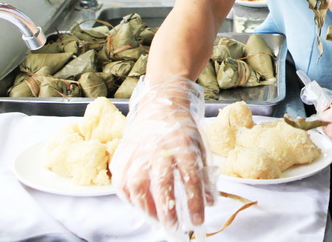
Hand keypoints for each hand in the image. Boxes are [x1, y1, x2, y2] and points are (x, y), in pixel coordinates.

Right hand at [110, 77, 216, 232]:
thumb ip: (204, 175)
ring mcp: (140, 150)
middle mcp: (160, 148)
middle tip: (173, 227)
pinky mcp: (125, 152)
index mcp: (184, 145)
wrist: (161, 103)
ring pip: (137, 183)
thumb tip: (210, 202)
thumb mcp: (199, 147)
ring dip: (145, 206)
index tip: (198, 221)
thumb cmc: (182, 128)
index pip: (191, 178)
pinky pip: (121, 180)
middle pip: (162, 183)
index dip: (195, 203)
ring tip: (154, 218)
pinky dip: (128, 197)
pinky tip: (138, 204)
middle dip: (167, 210)